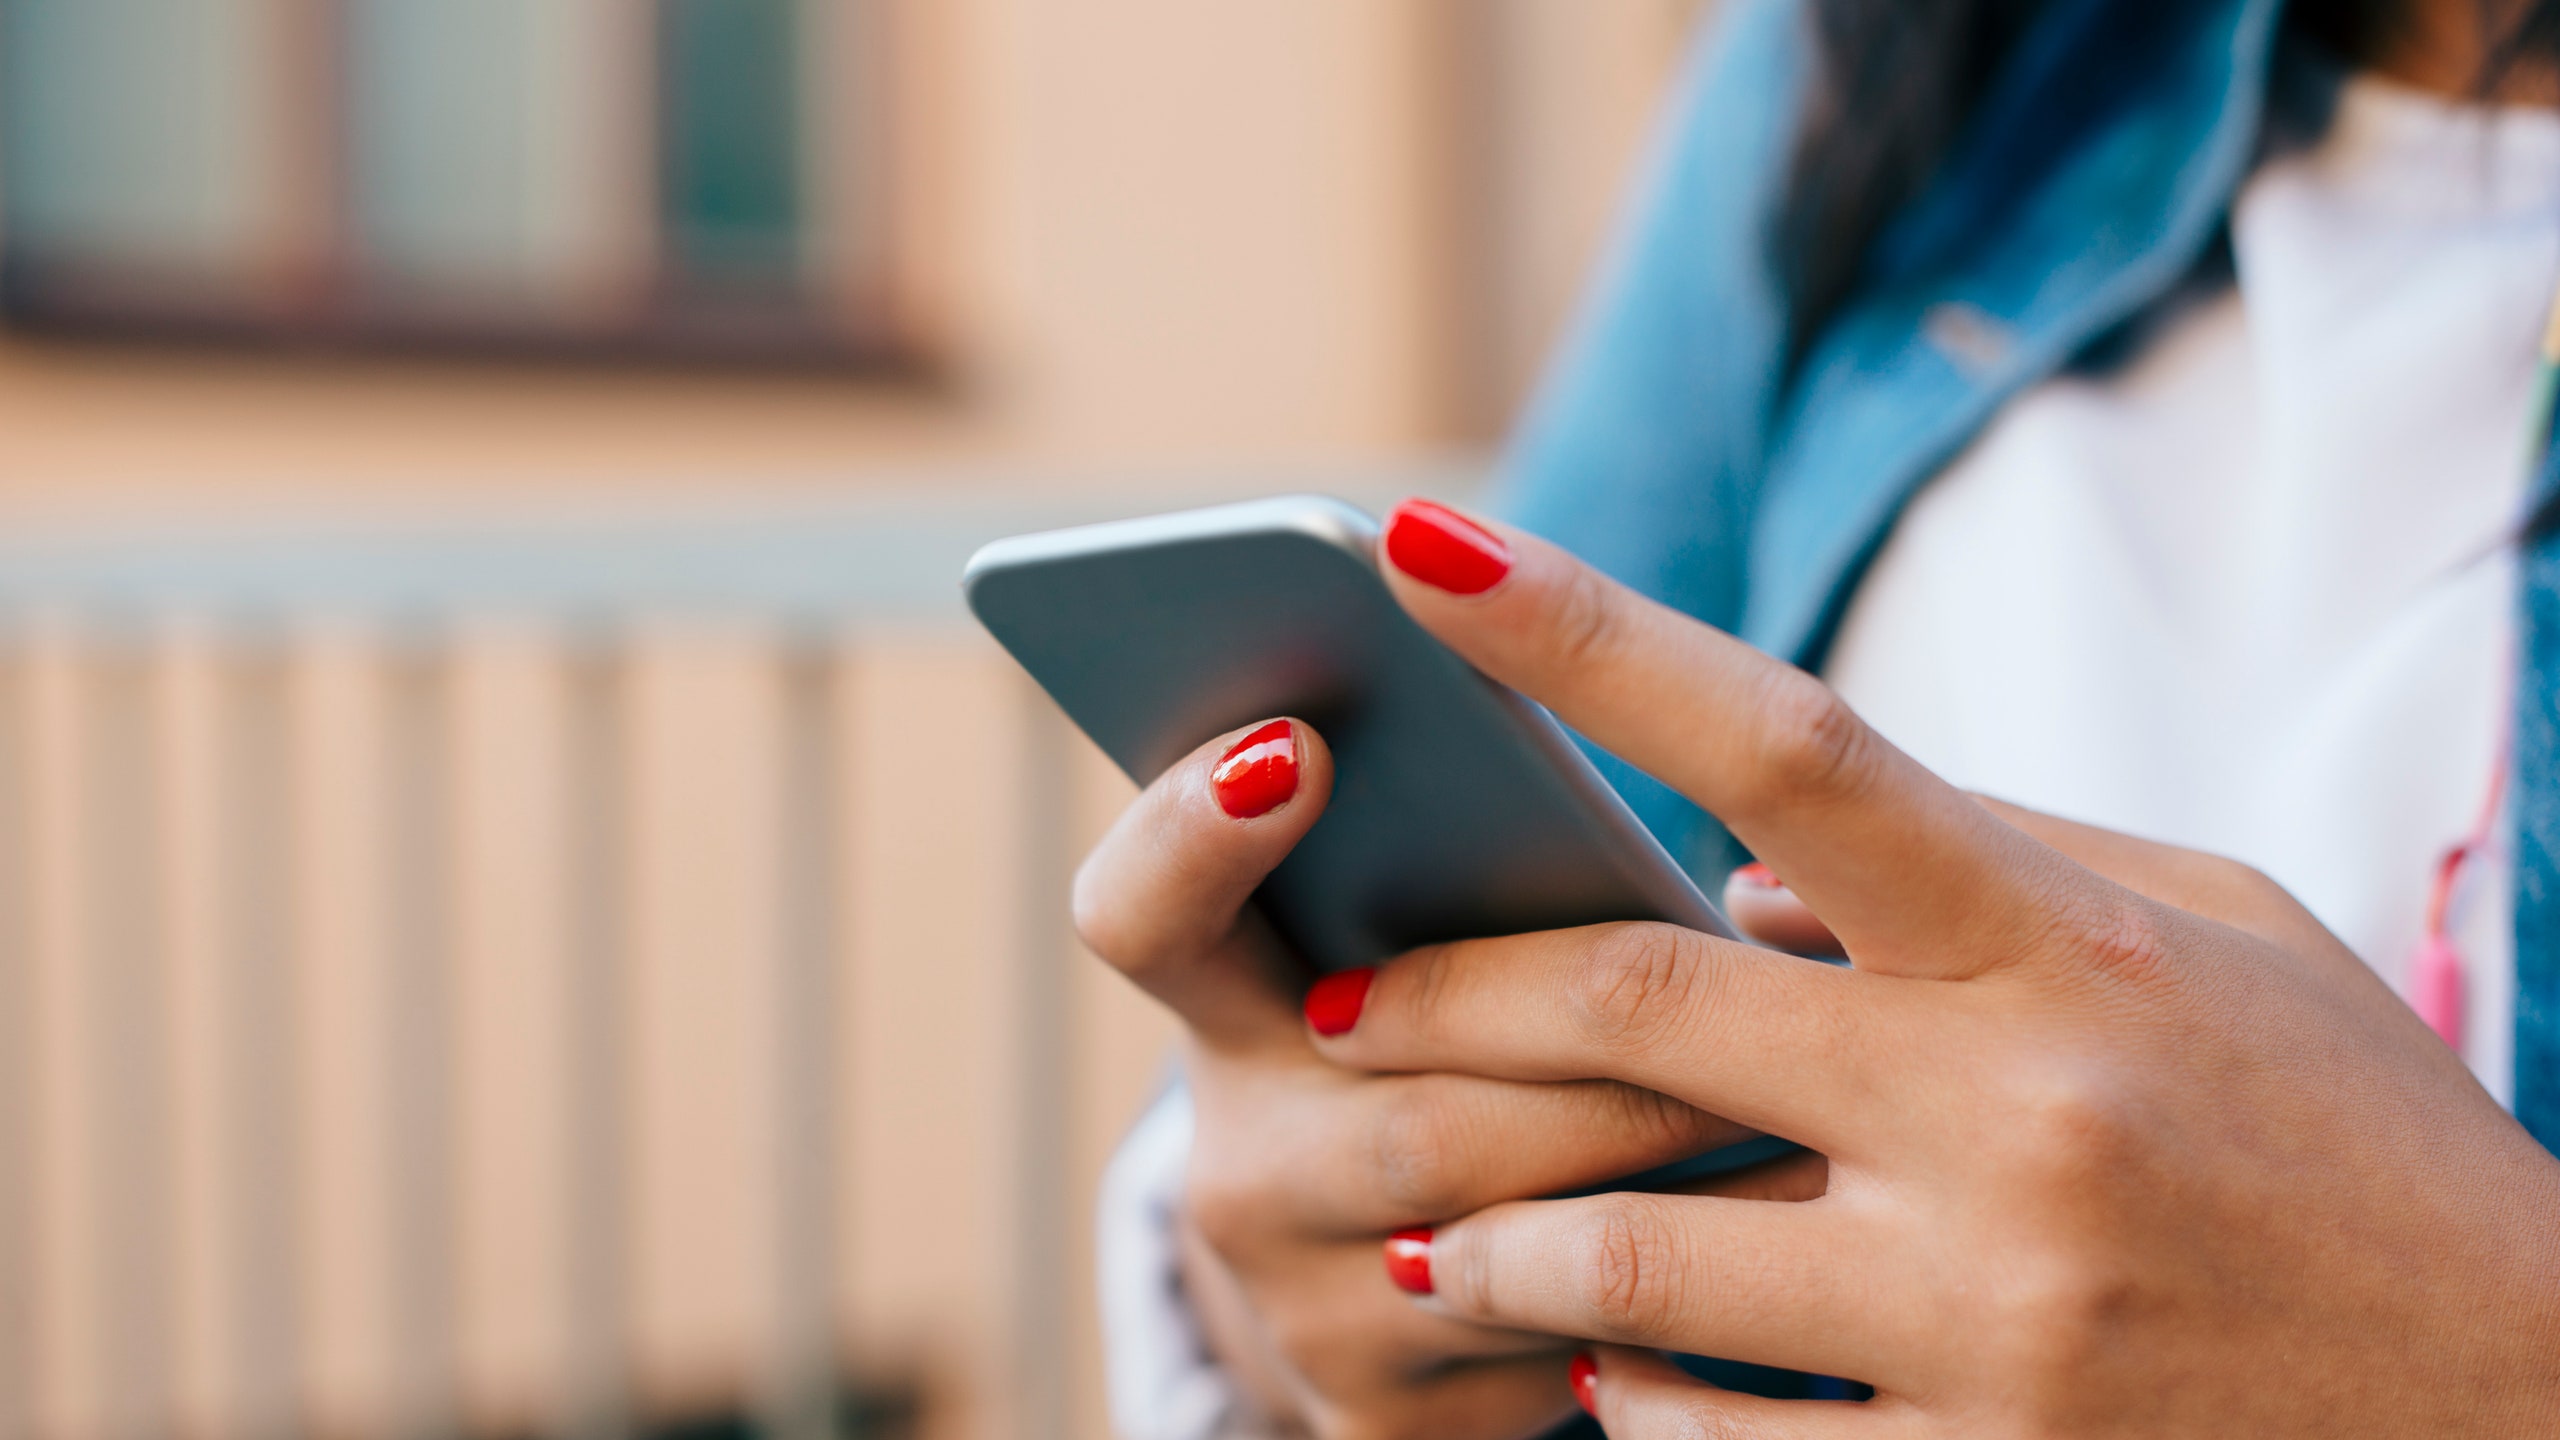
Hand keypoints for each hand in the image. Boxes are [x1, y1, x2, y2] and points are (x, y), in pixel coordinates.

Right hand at [1075, 715, 1792, 1438]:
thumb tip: (1601, 733)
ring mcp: (1308, 1309)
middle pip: (1405, 1109)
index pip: (1141, 914)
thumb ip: (1470, 868)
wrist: (1413, 1290)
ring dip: (1665, 1164)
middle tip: (1729, 981)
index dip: (1191, 833)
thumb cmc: (1478, 1049)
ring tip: (1806, 1093)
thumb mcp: (1437, 958)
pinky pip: (1559, 1351)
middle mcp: (1241, 1168)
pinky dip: (1690, 1286)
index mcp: (1229, 1008)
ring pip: (1500, 1242)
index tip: (1302, 745)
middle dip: (1589, 1059)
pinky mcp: (1389, 1416)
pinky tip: (1796, 1238)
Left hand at [1319, 500, 2559, 1435]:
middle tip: (1336, 998)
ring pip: (1624, 1254)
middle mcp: (2014, 1117)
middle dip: (1440, 995)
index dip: (1584, 634)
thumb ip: (1987, 866)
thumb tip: (1737, 872)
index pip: (1785, 743)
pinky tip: (1590, 1368)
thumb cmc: (2358, 1140)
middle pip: (1633, 1006)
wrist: (2533, 1410)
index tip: (1419, 547)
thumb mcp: (2224, 940)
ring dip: (1482, 1230)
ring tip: (1420, 1217)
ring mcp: (1996, 1316)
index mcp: (2062, 947)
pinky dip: (1617, 1399)